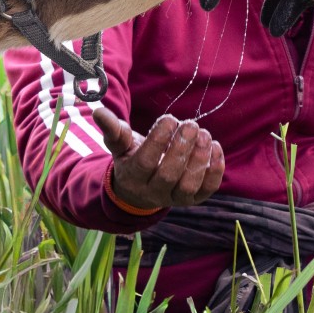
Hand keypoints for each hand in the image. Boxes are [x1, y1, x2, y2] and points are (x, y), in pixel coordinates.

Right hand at [93, 107, 223, 209]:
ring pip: (188, 185)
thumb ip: (113, 130)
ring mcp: (174, 199)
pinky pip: (207, 189)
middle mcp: (153, 192)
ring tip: (203, 134)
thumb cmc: (132, 159)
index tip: (168, 118)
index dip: (158, 140)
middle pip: (168, 174)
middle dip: (181, 148)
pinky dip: (215, 170)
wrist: (142, 189)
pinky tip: (214, 147)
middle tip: (190, 124)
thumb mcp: (120, 146)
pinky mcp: (194, 200)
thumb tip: (99, 112)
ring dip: (199, 159)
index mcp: (133, 177)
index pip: (145, 161)